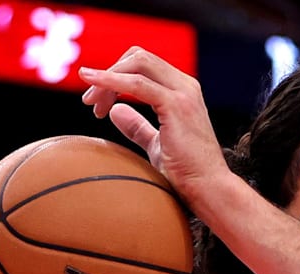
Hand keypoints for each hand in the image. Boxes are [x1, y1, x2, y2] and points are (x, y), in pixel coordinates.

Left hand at [79, 47, 230, 203]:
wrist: (209, 189)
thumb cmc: (187, 174)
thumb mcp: (156, 145)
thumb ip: (138, 126)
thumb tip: (115, 111)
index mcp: (182, 91)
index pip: (143, 66)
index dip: (116, 76)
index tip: (98, 103)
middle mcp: (185, 86)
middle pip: (138, 58)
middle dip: (109, 73)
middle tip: (90, 102)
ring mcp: (183, 93)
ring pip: (137, 63)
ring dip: (107, 78)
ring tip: (92, 103)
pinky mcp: (176, 105)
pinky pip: (136, 83)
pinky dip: (111, 81)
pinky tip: (94, 88)